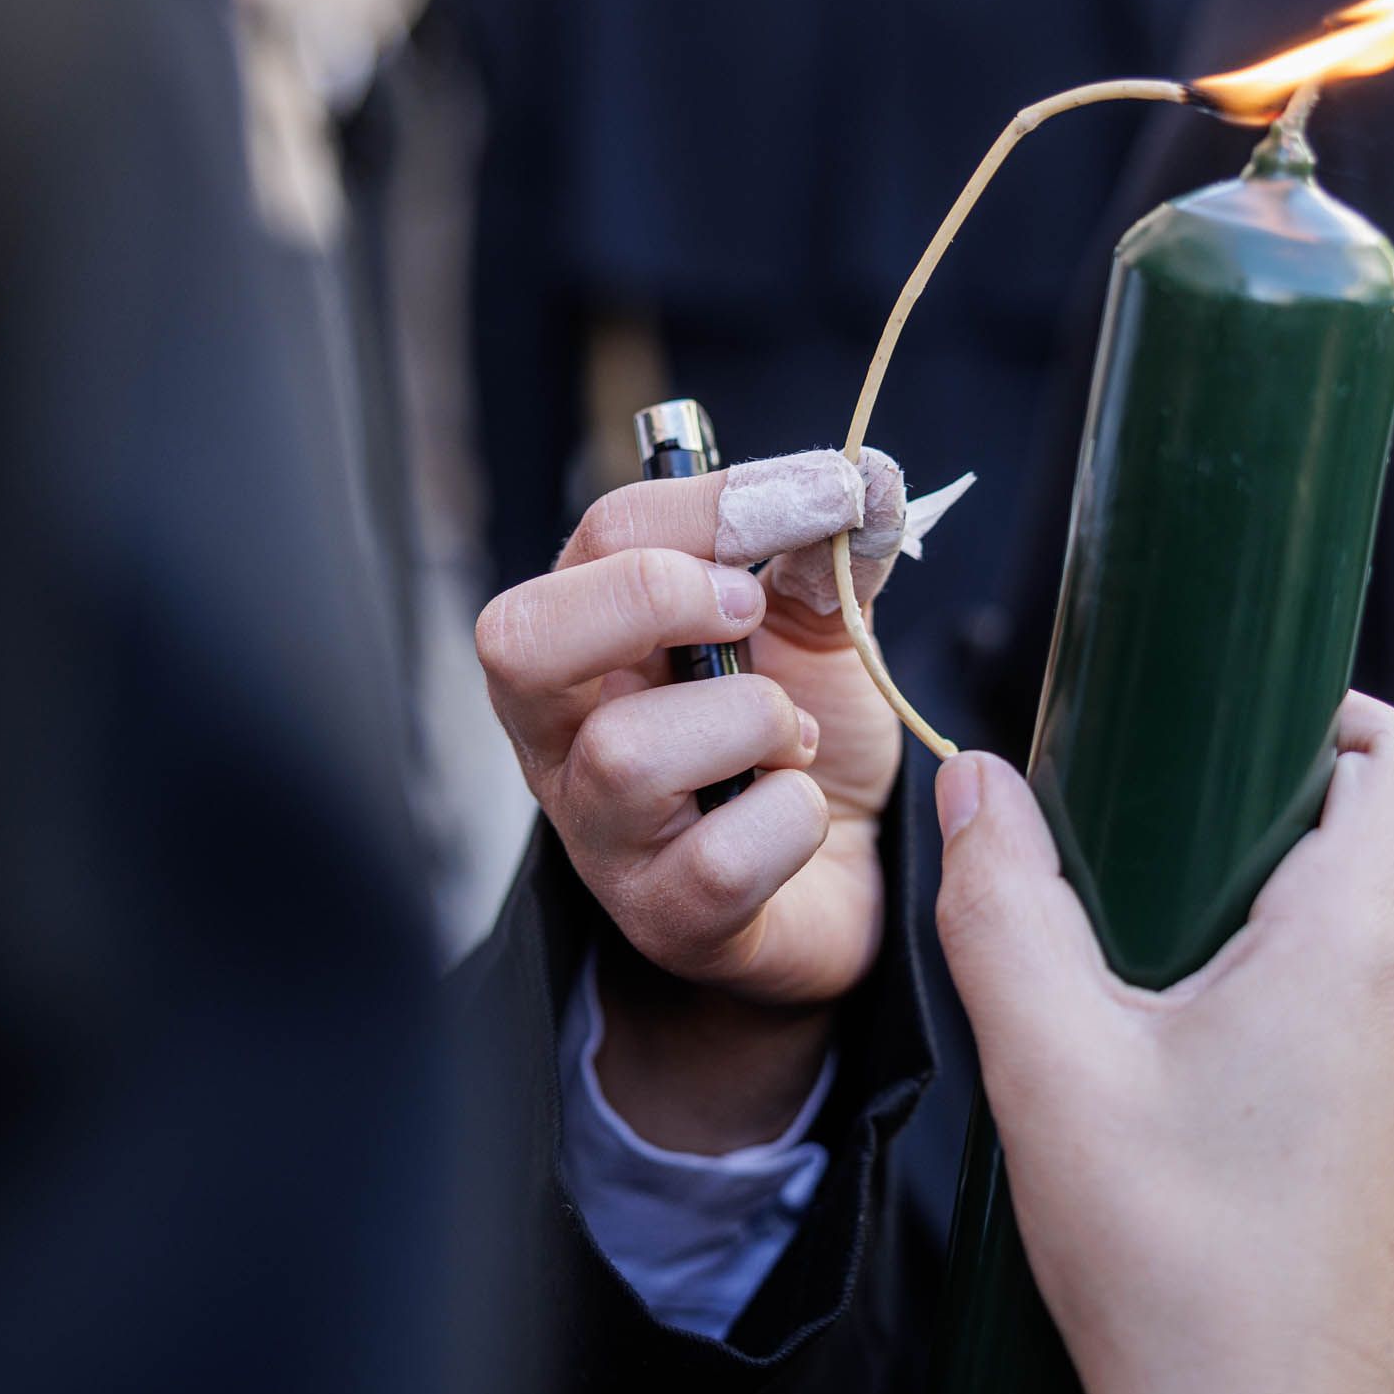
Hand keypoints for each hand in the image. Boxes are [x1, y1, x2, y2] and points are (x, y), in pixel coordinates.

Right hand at [475, 456, 905, 1147]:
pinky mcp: (662, 915)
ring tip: (789, 738)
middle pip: (521, 640)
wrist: (844, 878)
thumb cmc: (796, 743)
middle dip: (651, 598)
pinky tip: (800, 816)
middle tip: (748, 607)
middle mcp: (563, 732)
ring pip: (627, 753)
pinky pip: (720, 855)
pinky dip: (790, 820)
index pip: (604, 535)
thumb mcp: (814, 627)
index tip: (825, 494)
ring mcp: (601, 832)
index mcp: (591, 636)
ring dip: (747, 722)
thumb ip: (830, 552)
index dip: (714, 502)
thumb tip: (872, 478)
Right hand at [930, 695, 1393, 1393]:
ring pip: (1326, 945)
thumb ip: (1005, 902)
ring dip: (1223, 923)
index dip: (1330, 705)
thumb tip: (979, 787)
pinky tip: (1139, 1073)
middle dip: (1232, 817)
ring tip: (1107, 971)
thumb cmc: (1178, 1276)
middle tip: (1114, 838)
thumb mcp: (1050, 1061)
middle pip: (1352, 845)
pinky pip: (1319, 1027)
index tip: (1223, 708)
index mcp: (1357, 949)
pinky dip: (1237, 1007)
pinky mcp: (1373, 1153)